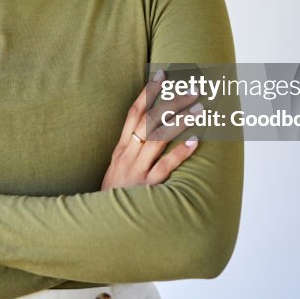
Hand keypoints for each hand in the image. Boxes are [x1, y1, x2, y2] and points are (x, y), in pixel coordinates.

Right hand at [101, 70, 202, 189]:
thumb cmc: (115, 195)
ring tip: (199, 108)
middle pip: (149, 120)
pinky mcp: (146, 188)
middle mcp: (128, 155)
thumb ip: (132, 150)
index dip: (148, 92)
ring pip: (158, 139)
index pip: (134, 113)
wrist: (100, 224)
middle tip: (193, 88)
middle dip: (171, 101)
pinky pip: (164, 167)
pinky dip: (179, 153)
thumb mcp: (117, 168)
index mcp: (121, 148)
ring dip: (179, 120)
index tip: (162, 74)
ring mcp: (136, 171)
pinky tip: (194, 140)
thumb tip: (150, 130)